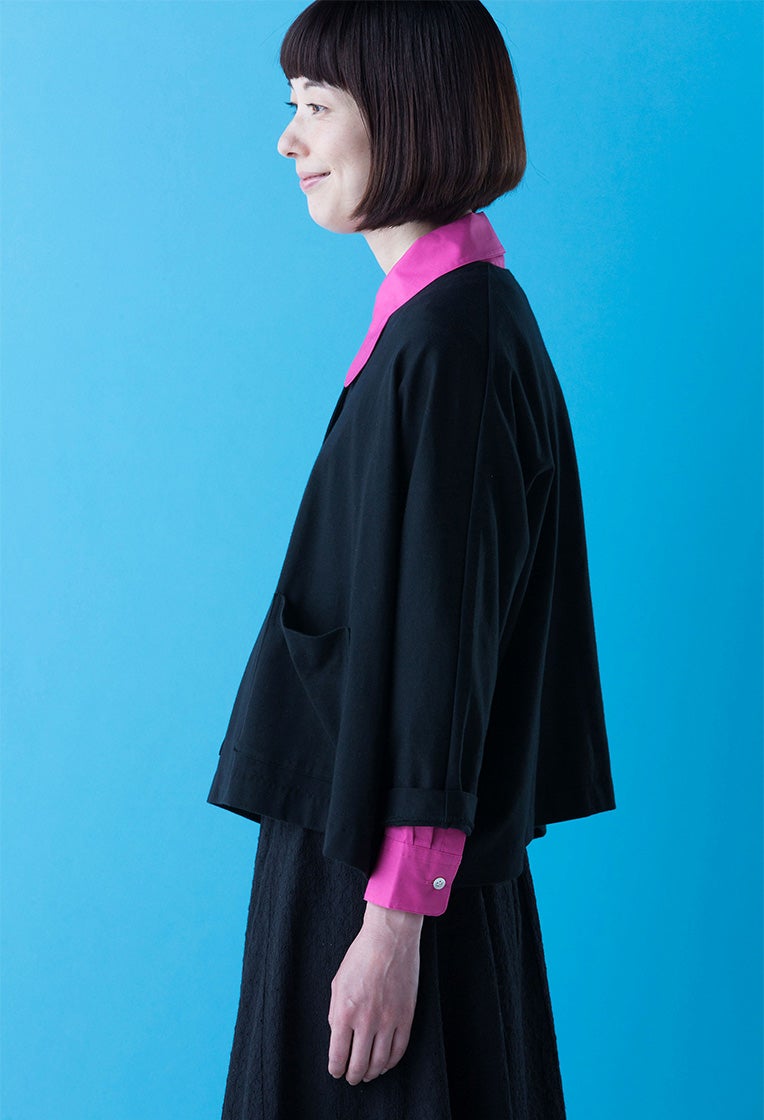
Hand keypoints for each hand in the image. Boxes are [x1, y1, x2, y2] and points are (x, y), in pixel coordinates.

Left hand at [327, 901, 422, 1084]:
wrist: (390, 938)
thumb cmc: (360, 957)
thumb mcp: (337, 983)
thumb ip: (335, 1012)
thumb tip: (337, 1036)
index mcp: (344, 1011)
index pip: (338, 1055)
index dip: (336, 1069)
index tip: (336, 1072)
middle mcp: (366, 1020)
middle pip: (358, 1064)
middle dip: (352, 1076)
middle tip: (351, 1077)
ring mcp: (388, 1020)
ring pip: (379, 1062)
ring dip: (372, 1073)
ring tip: (367, 1074)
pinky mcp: (406, 1016)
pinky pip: (399, 1050)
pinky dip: (391, 1062)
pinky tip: (385, 1063)